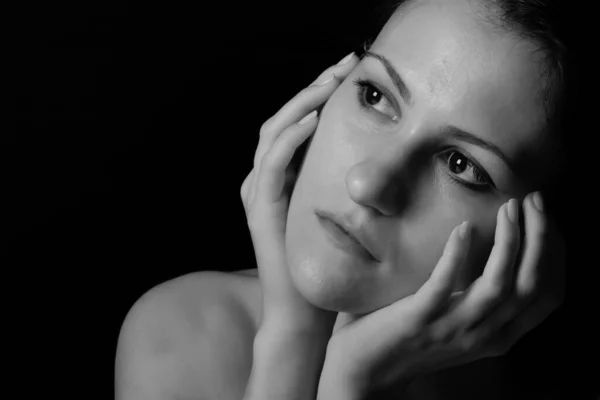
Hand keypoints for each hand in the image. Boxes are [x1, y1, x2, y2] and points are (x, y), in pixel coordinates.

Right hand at [240, 52, 359, 330]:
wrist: (304, 310)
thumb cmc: (326, 263)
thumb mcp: (334, 211)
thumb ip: (339, 181)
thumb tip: (375, 152)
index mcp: (281, 177)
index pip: (295, 123)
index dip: (317, 95)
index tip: (349, 74)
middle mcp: (264, 179)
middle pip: (282, 119)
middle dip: (312, 88)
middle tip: (343, 64)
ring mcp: (258, 192)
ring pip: (273, 132)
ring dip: (300, 104)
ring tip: (329, 82)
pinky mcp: (259, 208)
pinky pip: (272, 164)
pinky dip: (290, 139)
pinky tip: (313, 120)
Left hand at [321, 192, 564, 396]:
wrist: (366, 371)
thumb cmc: (410, 338)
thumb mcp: (458, 324)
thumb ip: (478, 301)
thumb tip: (492, 251)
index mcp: (497, 337)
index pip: (546, 296)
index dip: (554, 255)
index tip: (548, 220)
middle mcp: (483, 337)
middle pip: (530, 285)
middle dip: (540, 238)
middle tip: (535, 201)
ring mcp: (452, 329)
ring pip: (499, 284)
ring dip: (509, 241)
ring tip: (508, 208)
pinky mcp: (419, 319)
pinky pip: (444, 283)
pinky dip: (457, 253)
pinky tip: (463, 228)